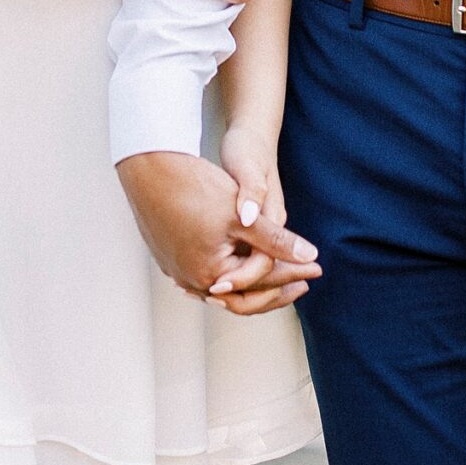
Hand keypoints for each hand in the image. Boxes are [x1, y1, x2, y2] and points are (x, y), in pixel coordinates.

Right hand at [117, 150, 318, 314]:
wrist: (149, 168)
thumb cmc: (196, 189)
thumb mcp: (244, 217)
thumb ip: (277, 241)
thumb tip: (312, 258)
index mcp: (212, 275)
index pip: (261, 288)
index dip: (291, 277)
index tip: (315, 270)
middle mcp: (191, 280)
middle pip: (242, 295)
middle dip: (275, 287)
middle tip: (303, 280)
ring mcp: (176, 270)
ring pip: (223, 285)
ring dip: (252, 279)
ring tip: (278, 272)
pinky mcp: (169, 256)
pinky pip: (205, 272)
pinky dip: (229, 270)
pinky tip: (239, 260)